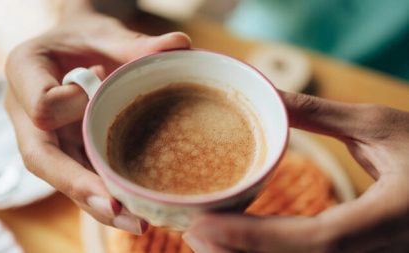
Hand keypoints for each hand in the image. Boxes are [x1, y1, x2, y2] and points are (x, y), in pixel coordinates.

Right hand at [5, 10, 190, 233]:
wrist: (70, 46)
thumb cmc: (83, 36)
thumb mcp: (104, 32)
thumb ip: (136, 43)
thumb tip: (181, 46)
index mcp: (24, 71)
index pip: (41, 106)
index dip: (72, 107)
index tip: (97, 86)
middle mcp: (25, 112)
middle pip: (42, 159)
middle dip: (79, 187)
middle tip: (118, 209)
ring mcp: (43, 136)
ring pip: (60, 179)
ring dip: (96, 204)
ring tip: (137, 221)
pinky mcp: (63, 150)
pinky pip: (78, 177)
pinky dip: (104, 196)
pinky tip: (135, 210)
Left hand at [183, 92, 408, 252]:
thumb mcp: (382, 126)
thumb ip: (322, 115)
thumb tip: (270, 96)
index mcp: (388, 220)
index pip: (316, 241)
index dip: (257, 240)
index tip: (205, 226)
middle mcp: (380, 250)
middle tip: (193, 231)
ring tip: (208, 237)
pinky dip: (274, 251)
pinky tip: (246, 238)